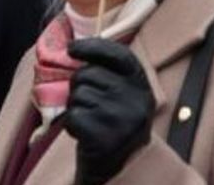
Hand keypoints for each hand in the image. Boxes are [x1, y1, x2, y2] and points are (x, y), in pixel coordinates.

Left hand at [65, 38, 153, 184]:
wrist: (119, 167)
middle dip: (79, 86)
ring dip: (76, 107)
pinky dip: (72, 125)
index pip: (118, 54)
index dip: (92, 47)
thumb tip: (74, 47)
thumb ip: (108, 72)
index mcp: (142, 85)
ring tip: (90, 121)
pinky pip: (73, 115)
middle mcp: (137, 99)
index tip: (71, 49)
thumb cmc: (113, 122)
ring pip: (78, 94)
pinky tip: (85, 134)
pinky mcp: (105, 136)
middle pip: (88, 74)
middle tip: (89, 105)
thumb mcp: (123, 95)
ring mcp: (122, 118)